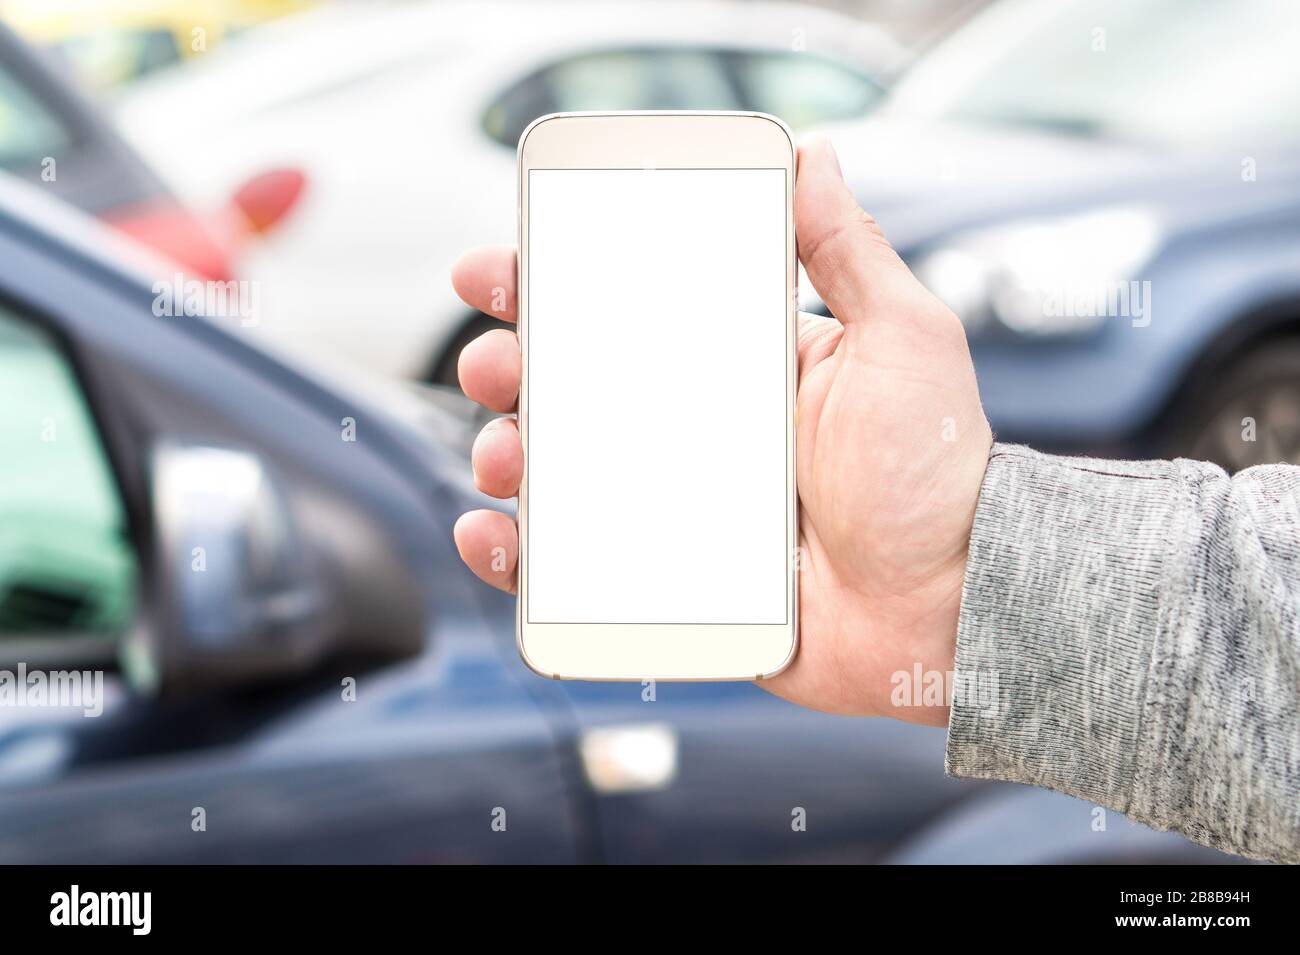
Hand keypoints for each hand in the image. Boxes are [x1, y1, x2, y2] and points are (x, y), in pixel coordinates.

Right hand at [451, 137, 991, 724]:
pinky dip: (519, 556)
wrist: (949, 607)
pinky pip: (577, 568)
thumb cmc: (935, 473)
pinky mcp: (671, 581)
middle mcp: (697, 432)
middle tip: (495, 366)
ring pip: (562, 474)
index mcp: (738, 366)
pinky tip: (493, 534)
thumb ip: (849, 251)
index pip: (629, 310)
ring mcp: (677, 507)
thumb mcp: (902, 340)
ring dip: (510, 454)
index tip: (498, 270)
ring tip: (508, 456)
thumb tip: (814, 153)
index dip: (555, 286)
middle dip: (511, 368)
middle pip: (575, 389)